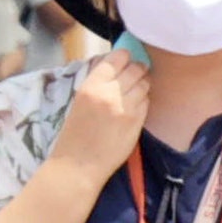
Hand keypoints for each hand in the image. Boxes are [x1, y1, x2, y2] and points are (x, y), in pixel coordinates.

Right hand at [55, 49, 154, 180]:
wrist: (79, 166)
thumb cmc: (74, 133)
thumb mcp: (78, 100)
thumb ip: (96, 81)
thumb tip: (112, 62)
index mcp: (91, 86)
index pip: (116, 58)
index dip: (123, 56)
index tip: (125, 58)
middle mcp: (110, 94)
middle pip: (135, 68)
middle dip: (137, 68)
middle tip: (135, 71)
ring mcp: (126, 108)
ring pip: (144, 84)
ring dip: (142, 83)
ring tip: (135, 88)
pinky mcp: (137, 122)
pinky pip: (146, 101)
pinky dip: (143, 99)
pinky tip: (135, 105)